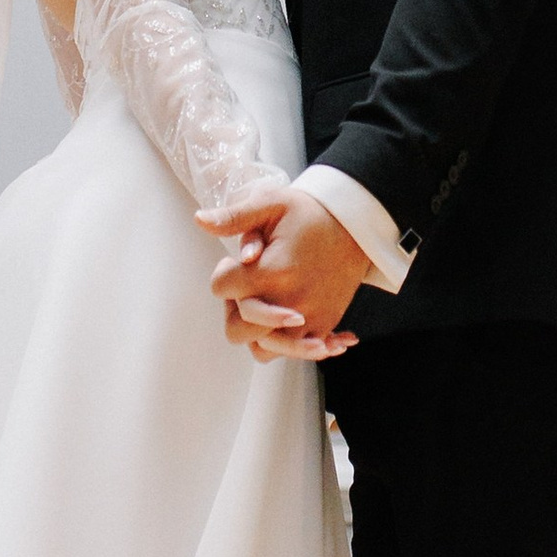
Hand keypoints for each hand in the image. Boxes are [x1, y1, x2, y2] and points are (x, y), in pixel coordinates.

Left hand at [199, 181, 370, 359]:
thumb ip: (234, 217)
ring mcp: (309, 318)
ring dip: (257, 331)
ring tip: (265, 304)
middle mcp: (289, 301)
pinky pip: (297, 353)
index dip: (222, 274)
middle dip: (235, 309)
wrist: (357, 225)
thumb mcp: (272, 203)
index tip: (235, 262)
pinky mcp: (324, 325)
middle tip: (249, 285)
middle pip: (237, 329)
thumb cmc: (309, 212)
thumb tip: (199, 220)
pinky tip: (289, 323)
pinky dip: (290, 344)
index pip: (222, 288)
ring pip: (264, 349)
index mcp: (272, 270)